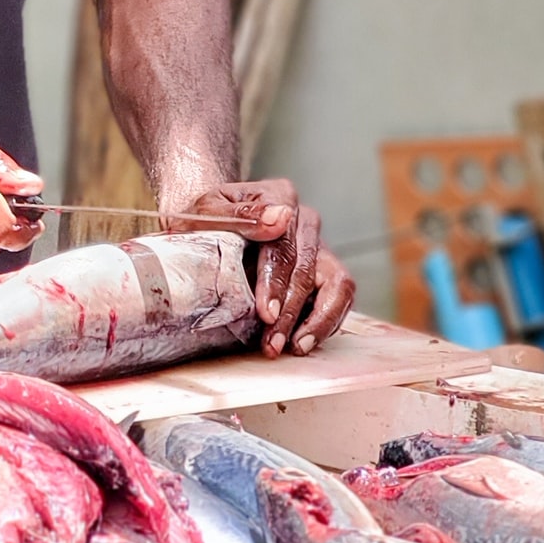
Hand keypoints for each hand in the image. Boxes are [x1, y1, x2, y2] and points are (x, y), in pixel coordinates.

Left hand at [162, 177, 355, 355]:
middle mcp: (305, 220)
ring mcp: (318, 246)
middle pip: (309, 269)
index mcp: (279, 195)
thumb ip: (240, 214)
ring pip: (338, 285)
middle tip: (272, 341)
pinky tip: (300, 342)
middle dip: (292, 311)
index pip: (284, 243)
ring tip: (293, 347)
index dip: (276, 281)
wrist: (206, 230)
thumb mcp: (206, 211)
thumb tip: (281, 218)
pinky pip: (339, 298)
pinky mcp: (324, 272)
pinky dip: (324, 323)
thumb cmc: (204, 222)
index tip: (266, 312)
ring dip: (317, 322)